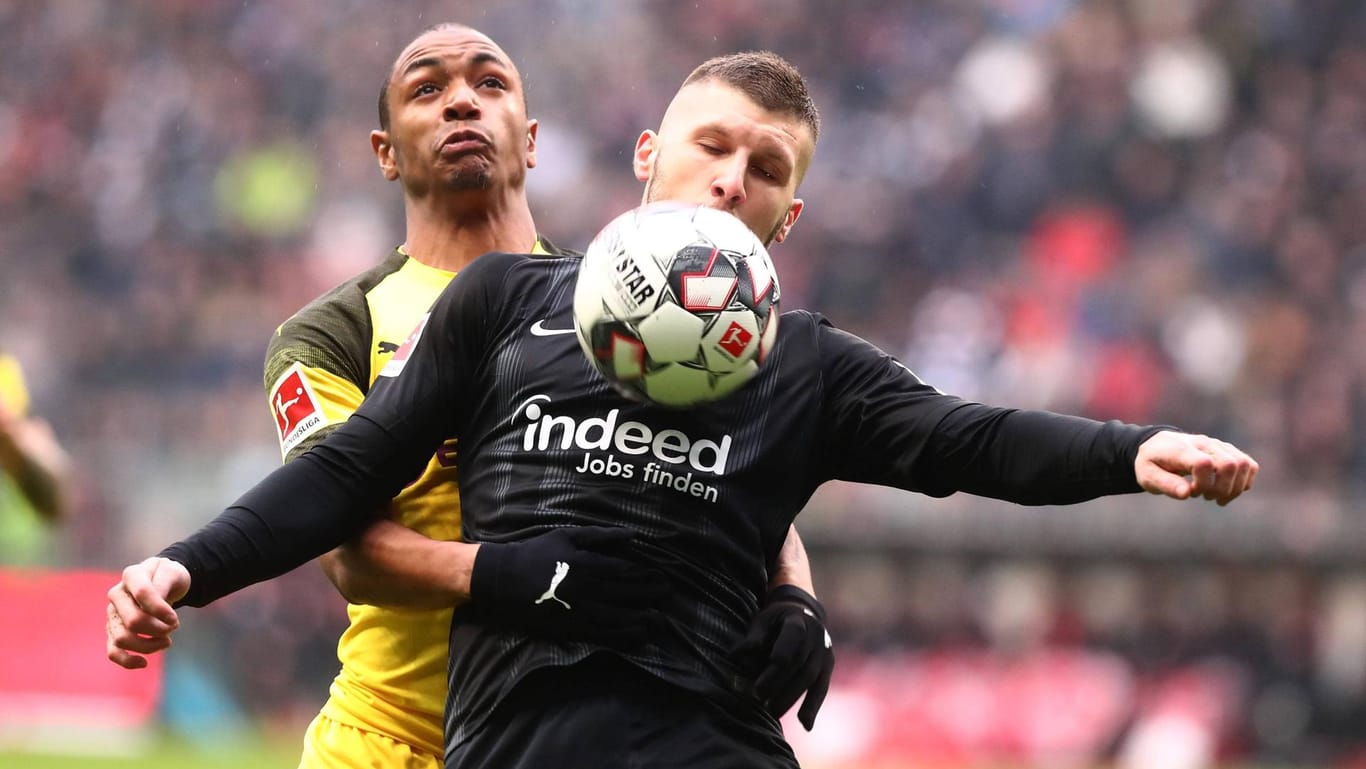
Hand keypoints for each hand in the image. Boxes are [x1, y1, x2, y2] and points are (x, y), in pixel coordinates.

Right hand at [106, 557, 190, 668]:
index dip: (161, 609)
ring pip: (122, 639)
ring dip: (149, 646)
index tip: (175, 619)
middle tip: (174, 626)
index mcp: (132, 575)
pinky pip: (113, 652)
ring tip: (167, 641)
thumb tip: (156, 609)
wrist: (163, 581)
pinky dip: (127, 661)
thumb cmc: (168, 577)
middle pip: (133, 621)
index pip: (142, 593)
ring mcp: (113, 614)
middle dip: (158, 629)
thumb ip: (163, 585)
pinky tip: (144, 663)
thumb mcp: (172, 573)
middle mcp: (117, 595)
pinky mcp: (113, 631)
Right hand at [469, 526, 666, 646]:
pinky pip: (603, 634)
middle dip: (651, 596)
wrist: (503, 580)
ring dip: (643, 619)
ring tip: (659, 620)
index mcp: (589, 565)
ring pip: (620, 618)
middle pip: (628, 595)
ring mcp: (581, 611)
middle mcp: (589, 590)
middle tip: (668, 596)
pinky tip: (636, 635)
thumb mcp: (568, 536)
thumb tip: (633, 535)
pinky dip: (623, 635)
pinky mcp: (571, 628)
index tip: (664, 579)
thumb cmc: (537, 554)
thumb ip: (601, 537)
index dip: (648, 577)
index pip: (627, 572)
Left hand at [731, 585, 833, 730]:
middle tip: (758, 697)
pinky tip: (805, 725)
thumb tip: (733, 656)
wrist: (804, 613)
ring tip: (772, 712)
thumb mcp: (764, 619)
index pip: (792, 638)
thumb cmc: (777, 619)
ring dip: (792, 698)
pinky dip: (813, 707)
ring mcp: (825, 652)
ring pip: (810, 678)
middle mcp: (816, 636)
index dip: (781, 654)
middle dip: (779, 682)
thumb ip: (753, 638)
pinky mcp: (828, 666)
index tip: (767, 668)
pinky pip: (821, 688)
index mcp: (798, 621)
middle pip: (799, 663)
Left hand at [1135, 430, 1257, 505]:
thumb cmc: (1151, 463)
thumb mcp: (1147, 476)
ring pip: (1244, 465)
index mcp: (1181, 449)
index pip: (1204, 463)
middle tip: (1204, 496)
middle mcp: (1203, 444)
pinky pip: (1249, 465)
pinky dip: (1243, 483)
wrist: (1156, 446)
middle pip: (1230, 464)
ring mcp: (1218, 445)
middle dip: (1221, 489)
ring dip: (1234, 488)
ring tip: (1215, 496)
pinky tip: (1225, 490)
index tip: (1191, 492)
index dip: (1203, 484)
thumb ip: (1165, 484)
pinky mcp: (1228, 451)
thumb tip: (1186, 494)